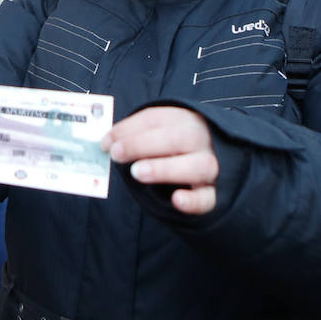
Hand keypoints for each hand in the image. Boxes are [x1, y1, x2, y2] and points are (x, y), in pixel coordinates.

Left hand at [101, 106, 219, 214]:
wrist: (213, 163)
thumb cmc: (174, 147)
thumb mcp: (158, 133)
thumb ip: (135, 136)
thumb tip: (107, 143)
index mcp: (185, 120)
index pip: (157, 119)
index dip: (129, 128)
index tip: (106, 142)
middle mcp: (202, 140)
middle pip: (178, 138)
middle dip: (142, 144)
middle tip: (116, 154)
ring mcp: (212, 167)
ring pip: (198, 166)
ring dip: (165, 168)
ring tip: (137, 173)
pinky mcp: (214, 194)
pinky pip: (208, 199)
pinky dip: (193, 200)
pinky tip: (177, 200)